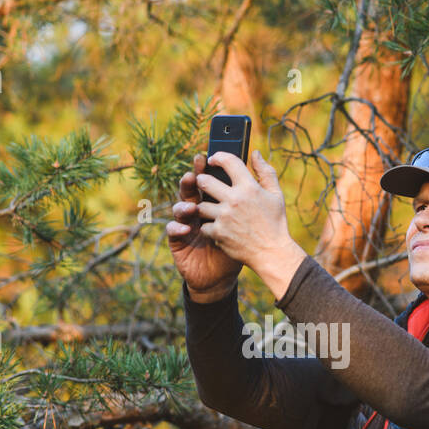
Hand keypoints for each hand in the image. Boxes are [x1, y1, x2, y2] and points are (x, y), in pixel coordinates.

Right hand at [166, 152, 242, 301]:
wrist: (226, 276)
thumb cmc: (240, 243)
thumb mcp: (253, 210)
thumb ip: (256, 182)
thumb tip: (256, 152)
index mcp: (213, 200)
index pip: (206, 178)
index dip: (202, 168)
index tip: (204, 158)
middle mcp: (197, 209)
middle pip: (189, 190)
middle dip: (189, 182)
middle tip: (193, 176)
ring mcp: (186, 224)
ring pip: (179, 208)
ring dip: (183, 206)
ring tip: (191, 207)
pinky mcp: (179, 241)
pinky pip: (172, 231)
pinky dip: (176, 228)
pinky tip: (185, 229)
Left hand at [195, 149, 306, 299]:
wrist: (272, 253)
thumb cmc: (275, 223)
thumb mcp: (276, 195)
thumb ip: (265, 172)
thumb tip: (255, 153)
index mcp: (249, 187)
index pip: (228, 161)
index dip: (217, 156)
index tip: (213, 159)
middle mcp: (235, 200)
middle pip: (204, 181)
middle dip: (201, 180)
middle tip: (203, 183)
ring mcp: (224, 217)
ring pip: (200, 205)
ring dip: (204, 206)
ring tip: (211, 209)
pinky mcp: (218, 233)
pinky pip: (203, 225)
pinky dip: (208, 226)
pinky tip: (216, 227)